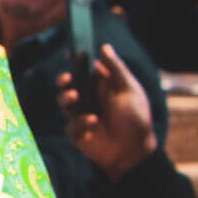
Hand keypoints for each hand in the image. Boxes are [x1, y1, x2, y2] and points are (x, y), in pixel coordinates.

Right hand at [57, 48, 157, 177]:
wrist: (133, 150)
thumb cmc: (135, 118)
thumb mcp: (129, 90)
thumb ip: (116, 68)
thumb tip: (104, 47)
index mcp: (102, 86)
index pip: (85, 69)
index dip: (76, 60)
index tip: (70, 53)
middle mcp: (89, 98)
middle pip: (68, 84)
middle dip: (63, 79)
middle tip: (68, 79)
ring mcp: (81, 114)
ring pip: (62, 101)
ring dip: (65, 97)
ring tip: (74, 98)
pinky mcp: (76, 131)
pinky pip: (69, 124)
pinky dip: (79, 122)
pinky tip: (93, 123)